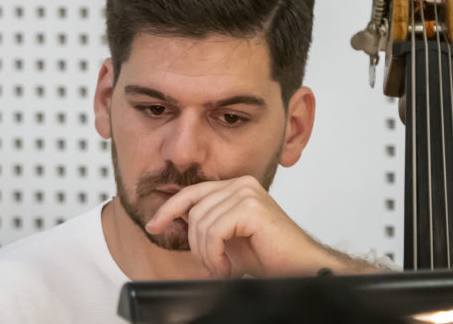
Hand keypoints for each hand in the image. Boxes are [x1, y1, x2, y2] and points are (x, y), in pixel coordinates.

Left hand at [145, 175, 334, 277]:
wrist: (299, 267)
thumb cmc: (268, 256)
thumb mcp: (227, 238)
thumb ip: (205, 224)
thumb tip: (170, 220)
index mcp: (237, 186)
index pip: (192, 192)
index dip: (169, 209)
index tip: (153, 226)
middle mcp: (242, 184)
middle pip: (194, 211)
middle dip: (196, 245)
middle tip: (214, 266)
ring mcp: (247, 193)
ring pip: (201, 223)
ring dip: (207, 255)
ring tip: (223, 268)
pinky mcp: (251, 207)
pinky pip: (214, 232)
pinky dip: (215, 256)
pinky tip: (229, 268)